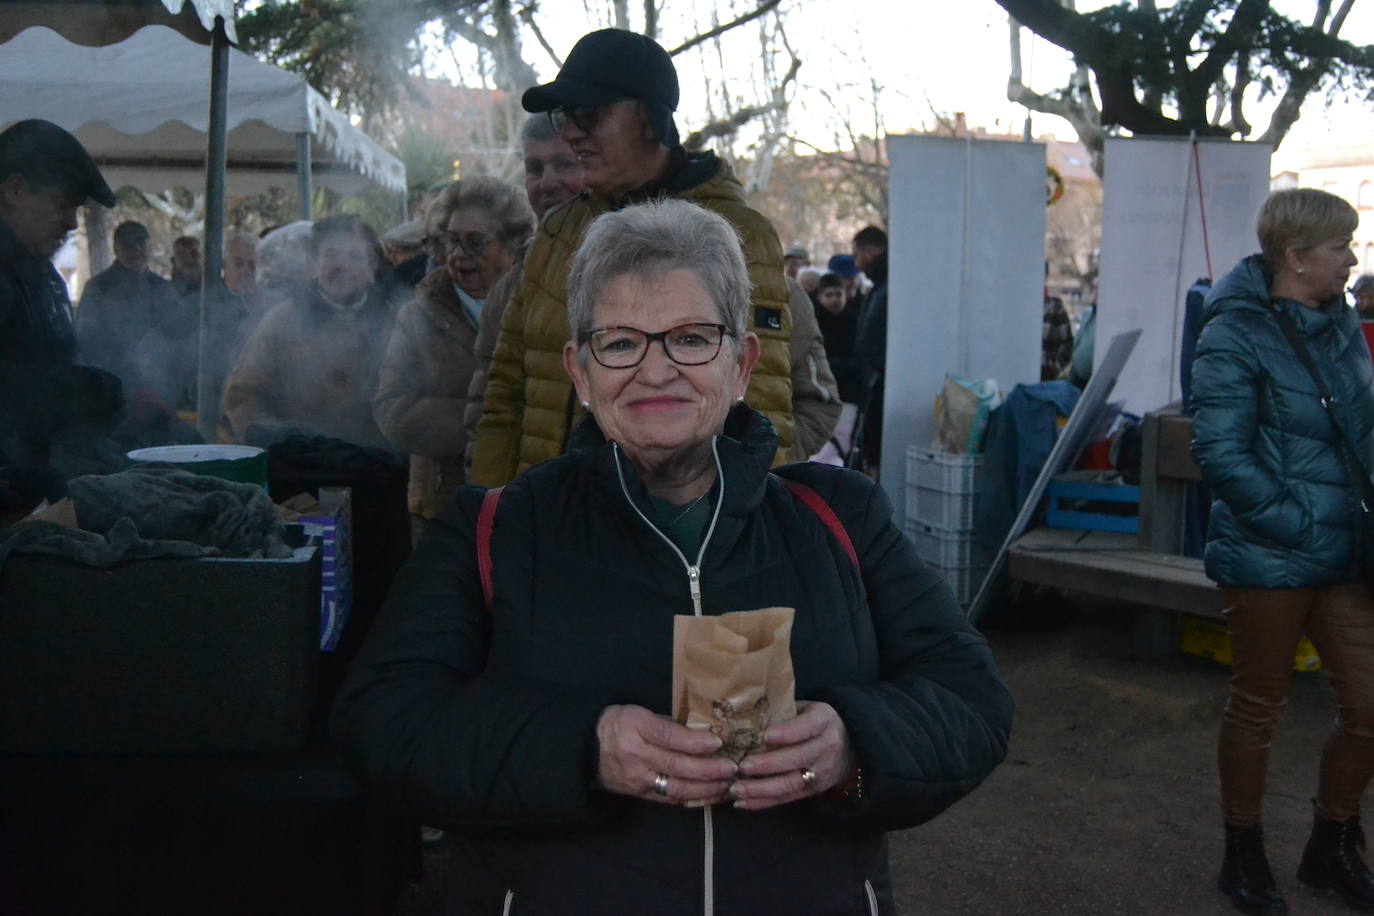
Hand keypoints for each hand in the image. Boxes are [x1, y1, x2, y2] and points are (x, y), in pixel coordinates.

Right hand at [595, 705, 736, 805]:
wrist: (584, 749)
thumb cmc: (616, 724)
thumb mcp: (639, 713)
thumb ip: (667, 724)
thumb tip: (701, 734)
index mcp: (635, 727)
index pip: (670, 736)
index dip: (696, 742)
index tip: (718, 742)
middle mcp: (635, 755)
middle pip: (677, 766)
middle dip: (708, 769)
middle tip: (731, 768)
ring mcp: (636, 778)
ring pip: (675, 788)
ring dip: (704, 789)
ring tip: (725, 785)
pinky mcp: (638, 794)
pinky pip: (667, 799)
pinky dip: (690, 798)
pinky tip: (707, 794)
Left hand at [729, 701, 853, 810]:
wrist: (849, 746)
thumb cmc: (814, 721)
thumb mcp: (806, 708)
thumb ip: (783, 709)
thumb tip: (742, 710)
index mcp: (823, 720)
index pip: (807, 727)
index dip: (787, 733)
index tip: (765, 736)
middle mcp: (826, 747)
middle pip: (797, 759)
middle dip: (767, 765)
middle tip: (741, 766)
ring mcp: (821, 772)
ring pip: (791, 784)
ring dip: (761, 789)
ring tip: (736, 788)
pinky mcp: (813, 791)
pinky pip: (787, 799)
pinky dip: (763, 802)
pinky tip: (742, 802)